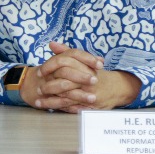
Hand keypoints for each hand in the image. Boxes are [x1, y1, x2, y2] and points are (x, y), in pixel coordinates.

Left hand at [20, 42, 140, 111]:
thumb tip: (51, 44)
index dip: (48, 68)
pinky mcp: (92, 107)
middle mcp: (88, 82)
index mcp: (85, 67)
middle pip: (63, 84)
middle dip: (48, 87)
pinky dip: (61, 109)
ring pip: (67, 99)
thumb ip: (67, 52)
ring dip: (50, 102)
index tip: (38, 72)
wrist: (117, 87)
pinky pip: (73, 109)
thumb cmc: (95, 72)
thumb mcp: (83, 60)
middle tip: (37, 89)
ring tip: (37, 102)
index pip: (62, 65)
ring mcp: (90, 95)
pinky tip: (50, 109)